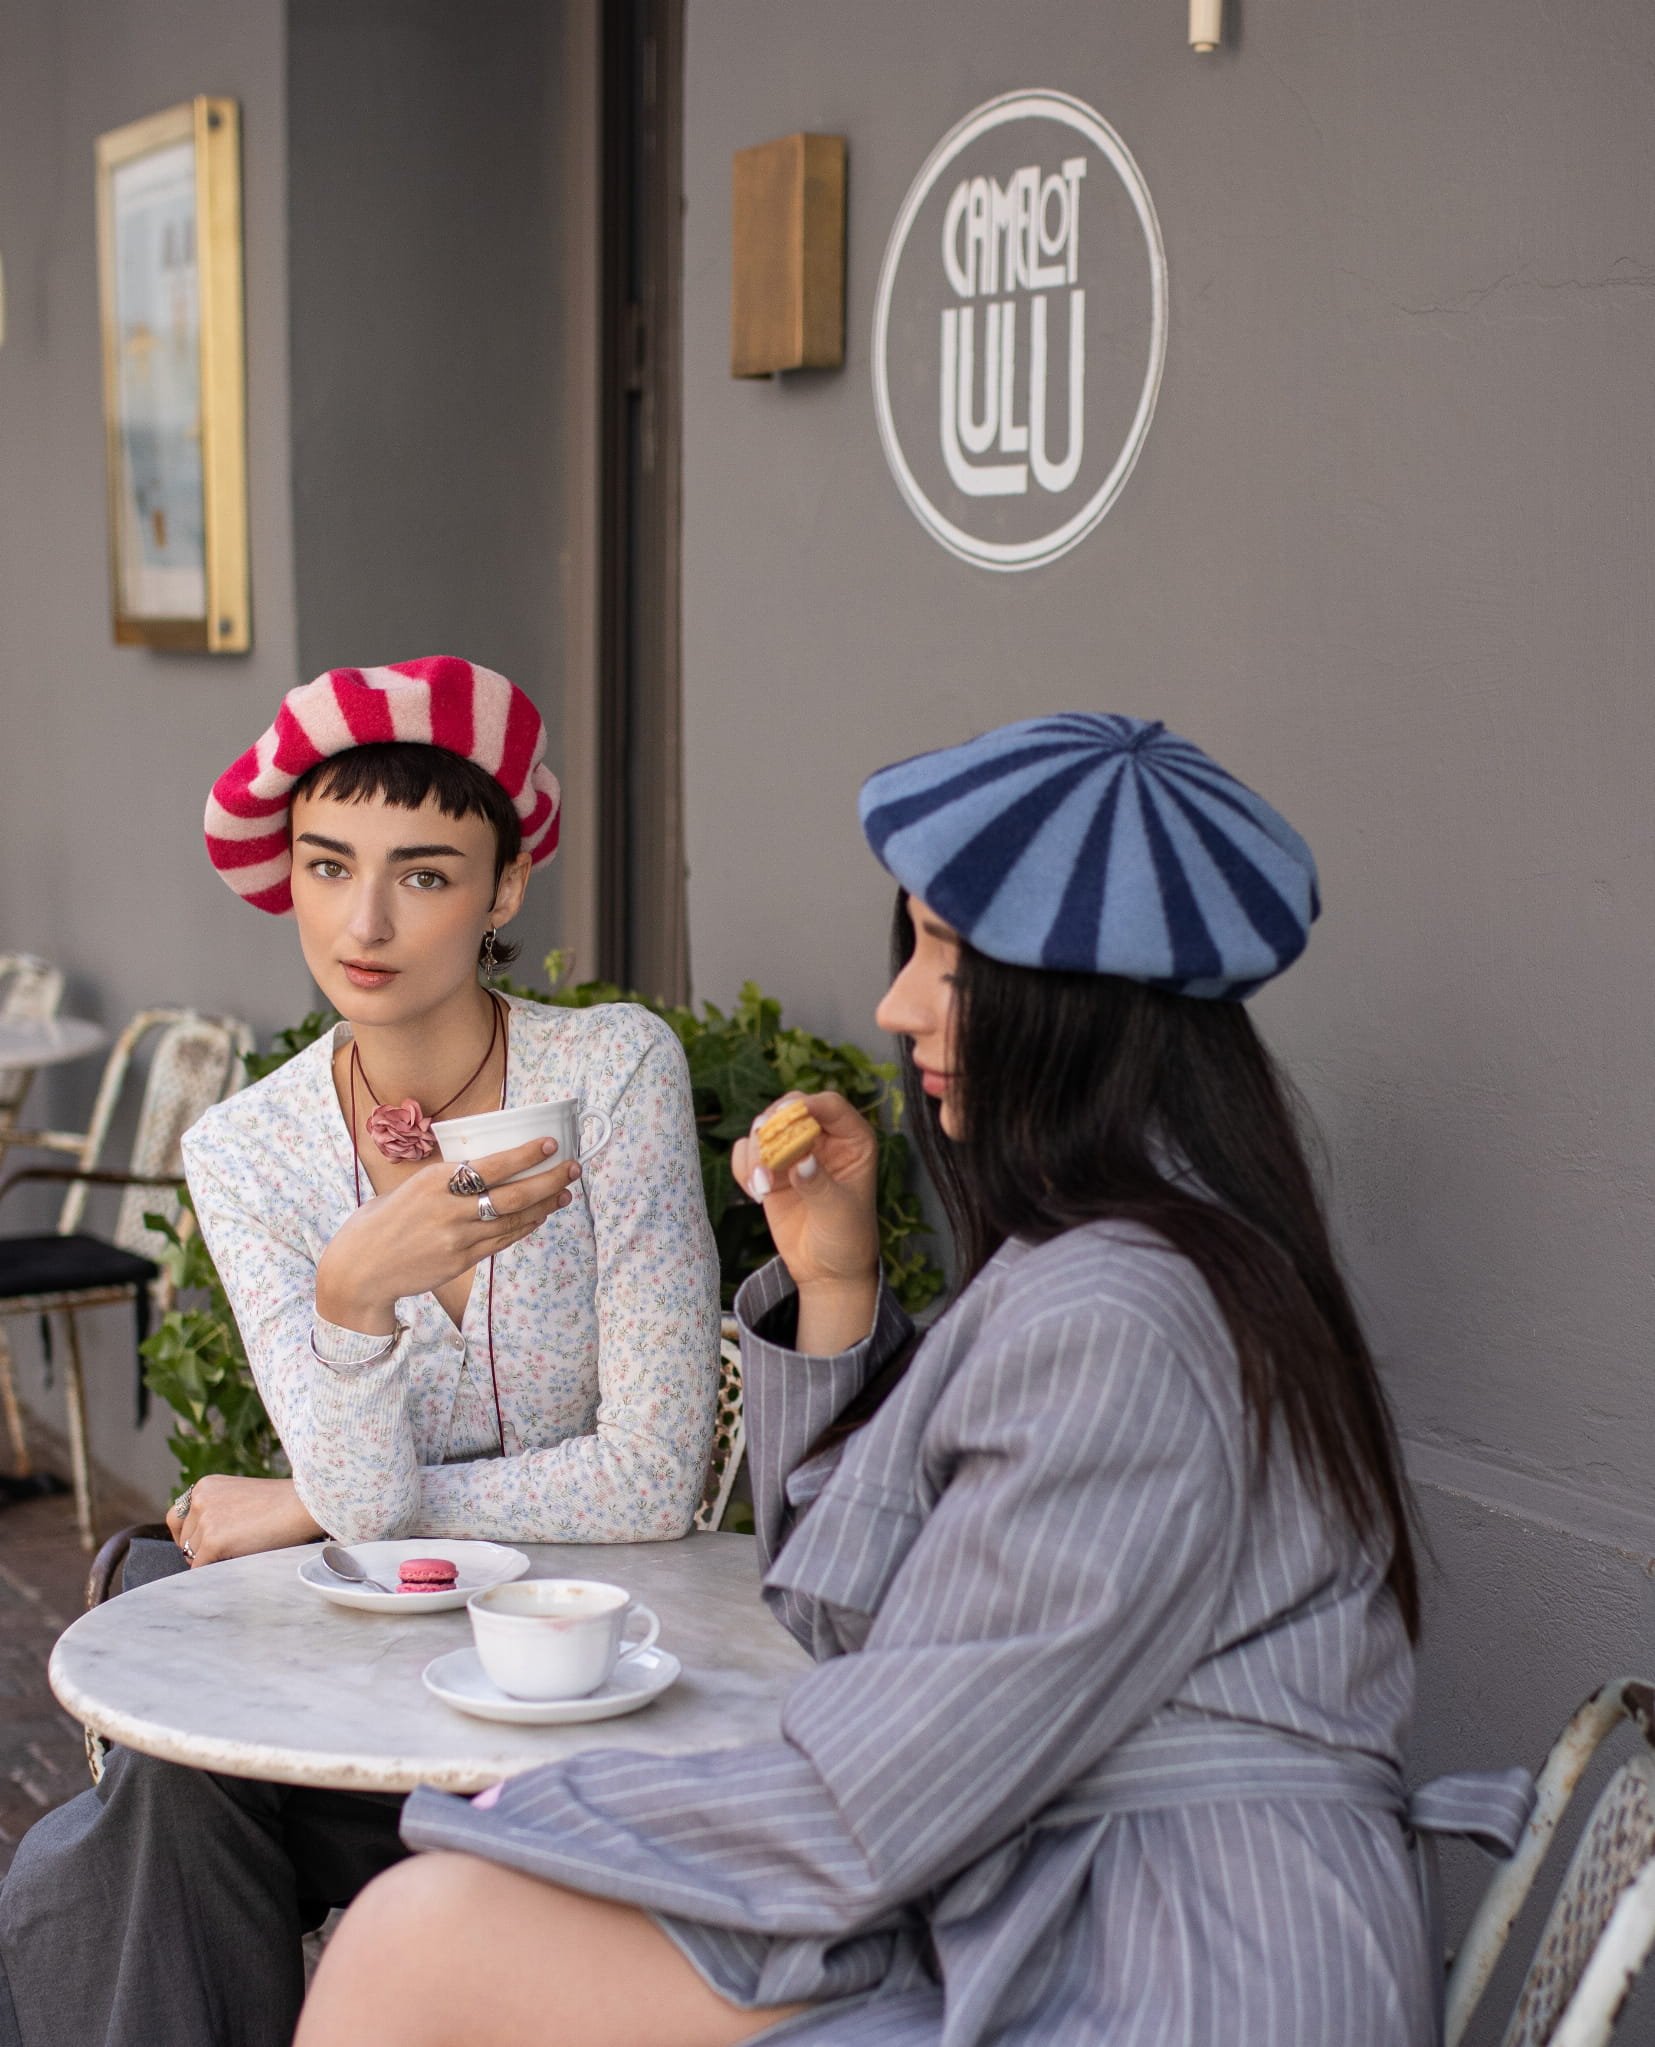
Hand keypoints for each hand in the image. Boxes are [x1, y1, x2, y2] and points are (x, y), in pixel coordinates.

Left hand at [166, 1475, 323, 1566]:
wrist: (306, 1504)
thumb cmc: (284, 1504)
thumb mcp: (241, 1497)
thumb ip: (219, 1511)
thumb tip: (199, 1544)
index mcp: (206, 1486)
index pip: (177, 1518)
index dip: (189, 1536)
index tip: (204, 1547)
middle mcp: (200, 1499)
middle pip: (183, 1539)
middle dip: (198, 1550)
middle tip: (222, 1557)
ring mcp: (206, 1519)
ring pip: (192, 1555)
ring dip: (210, 1561)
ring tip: (238, 1557)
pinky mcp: (214, 1540)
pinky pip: (201, 1568)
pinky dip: (213, 1572)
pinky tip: (235, 1566)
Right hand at [315, 1137, 580, 1333]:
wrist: (359, 1270)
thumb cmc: (380, 1221)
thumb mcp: (408, 1188)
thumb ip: (444, 1178)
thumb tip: (480, 1162)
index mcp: (433, 1182)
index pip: (490, 1165)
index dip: (524, 1156)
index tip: (550, 1145)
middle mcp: (448, 1209)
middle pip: (511, 1195)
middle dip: (548, 1180)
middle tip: (573, 1168)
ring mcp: (456, 1239)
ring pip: (512, 1220)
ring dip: (543, 1206)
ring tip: (564, 1192)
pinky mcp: (460, 1262)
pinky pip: (501, 1241)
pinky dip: (523, 1227)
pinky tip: (539, 1216)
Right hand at [733, 1093, 880, 1349]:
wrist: (826, 1270)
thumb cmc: (846, 1238)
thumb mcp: (839, 1212)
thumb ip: (819, 1185)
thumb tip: (801, 1161)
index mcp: (853, 1139)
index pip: (830, 1105)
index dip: (808, 1105)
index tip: (787, 1117)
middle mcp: (823, 1138)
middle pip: (790, 1108)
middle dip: (773, 1126)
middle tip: (765, 1152)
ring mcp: (794, 1151)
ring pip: (764, 1127)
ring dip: (755, 1152)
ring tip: (761, 1186)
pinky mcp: (770, 1168)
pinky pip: (746, 1152)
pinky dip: (743, 1167)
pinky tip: (756, 1193)